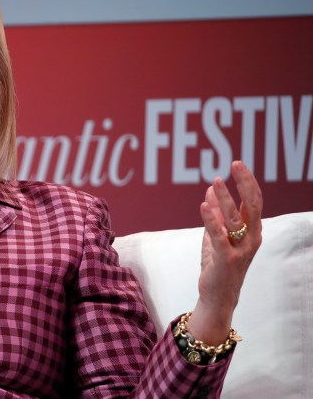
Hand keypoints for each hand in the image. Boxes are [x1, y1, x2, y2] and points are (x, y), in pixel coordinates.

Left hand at [189, 160, 262, 344]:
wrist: (217, 295)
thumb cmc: (218, 265)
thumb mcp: (216, 235)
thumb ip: (215, 214)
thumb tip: (210, 189)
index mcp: (252, 231)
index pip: (255, 202)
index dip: (248, 182)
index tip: (238, 164)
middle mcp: (251, 239)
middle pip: (252, 206)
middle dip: (245, 184)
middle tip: (235, 164)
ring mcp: (241, 250)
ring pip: (235, 219)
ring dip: (224, 199)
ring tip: (216, 181)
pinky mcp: (226, 259)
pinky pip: (219, 236)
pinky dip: (211, 220)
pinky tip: (203, 205)